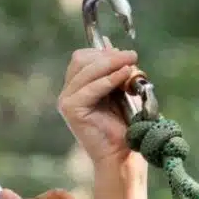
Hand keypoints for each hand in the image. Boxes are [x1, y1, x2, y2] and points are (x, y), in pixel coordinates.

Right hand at [57, 46, 145, 166]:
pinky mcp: (71, 109)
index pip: (82, 58)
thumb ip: (114, 69)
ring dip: (111, 63)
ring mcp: (66, 101)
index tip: (126, 54)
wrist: (123, 153)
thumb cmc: (125, 124)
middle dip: (108, 56)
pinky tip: (125, 75)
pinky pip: (91, 87)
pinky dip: (110, 79)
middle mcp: (68, 93)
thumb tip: (111, 45)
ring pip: (86, 69)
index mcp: (77, 87)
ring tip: (131, 63)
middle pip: (81, 59)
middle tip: (132, 56)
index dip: (104, 52)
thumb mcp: (120, 89)